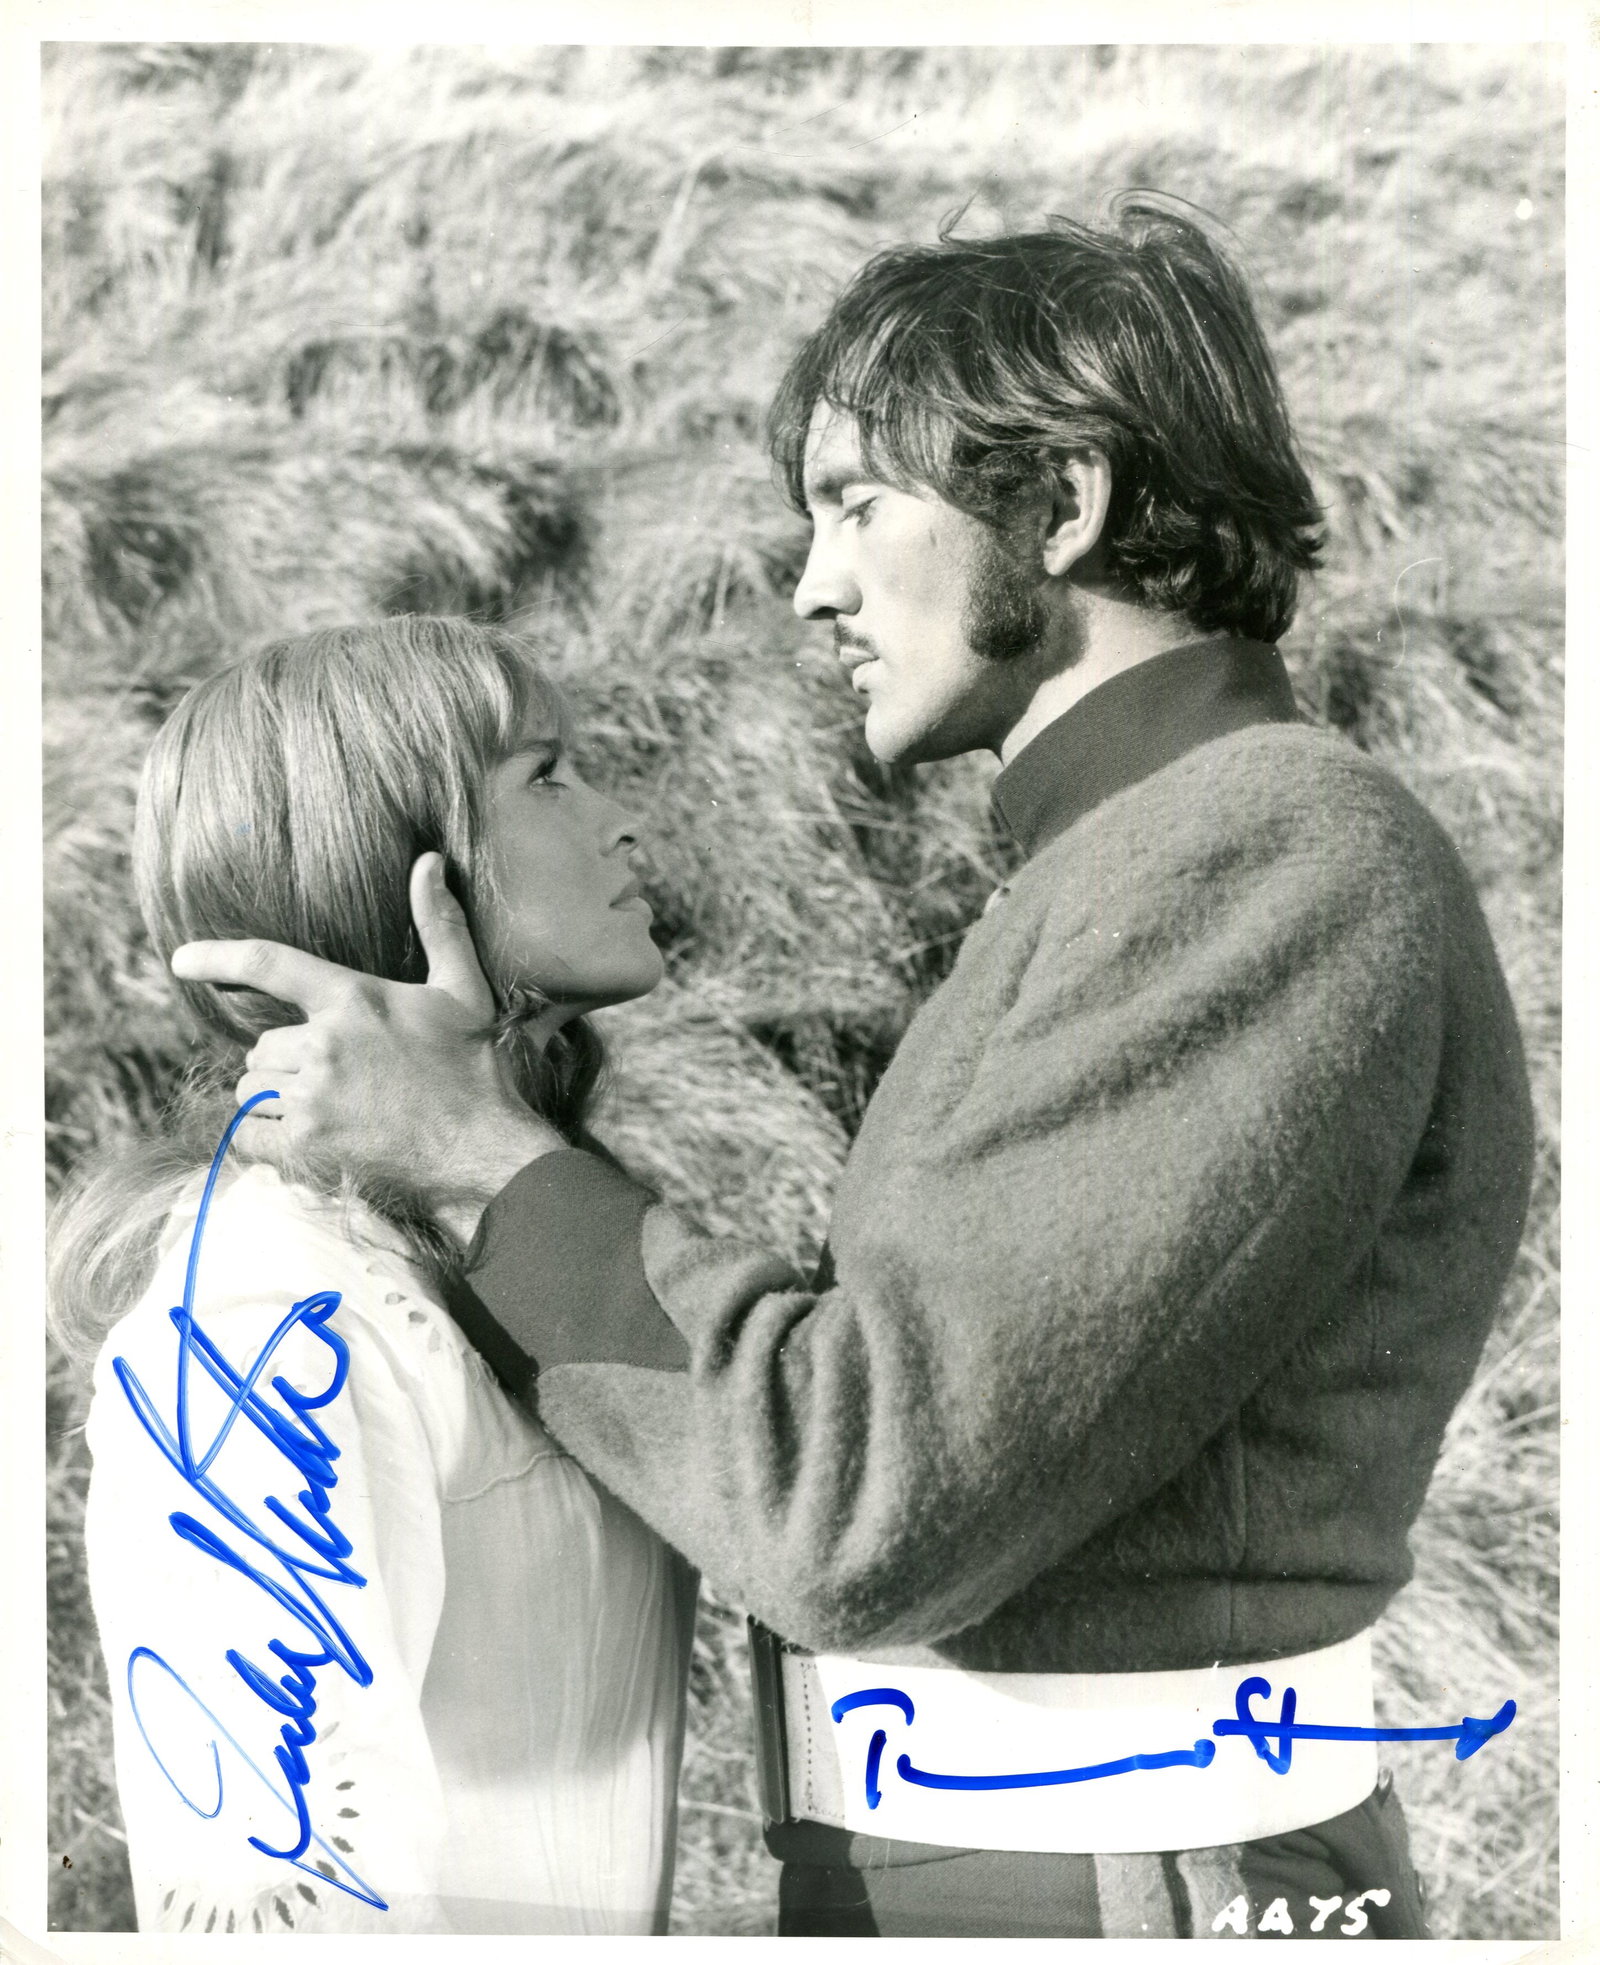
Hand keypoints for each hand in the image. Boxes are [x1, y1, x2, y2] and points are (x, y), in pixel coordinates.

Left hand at [172, 854, 564, 1237]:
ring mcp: (313, 1098)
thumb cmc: (473, 1067)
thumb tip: (430, 860)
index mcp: (353, 999)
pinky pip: (249, 1133)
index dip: (216, 957)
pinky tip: (303, 1137)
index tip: (181, 960)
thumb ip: (438, 923)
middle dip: (286, 1060)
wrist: (485, 1150)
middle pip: (261, 1046)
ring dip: (275, 1098)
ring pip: (252, 1089)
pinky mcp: (308, 1146)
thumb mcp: (462, 989)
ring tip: (326, 1107)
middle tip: (336, 1075)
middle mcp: (325, 1045)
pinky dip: (264, 1136)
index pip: (267, 964)